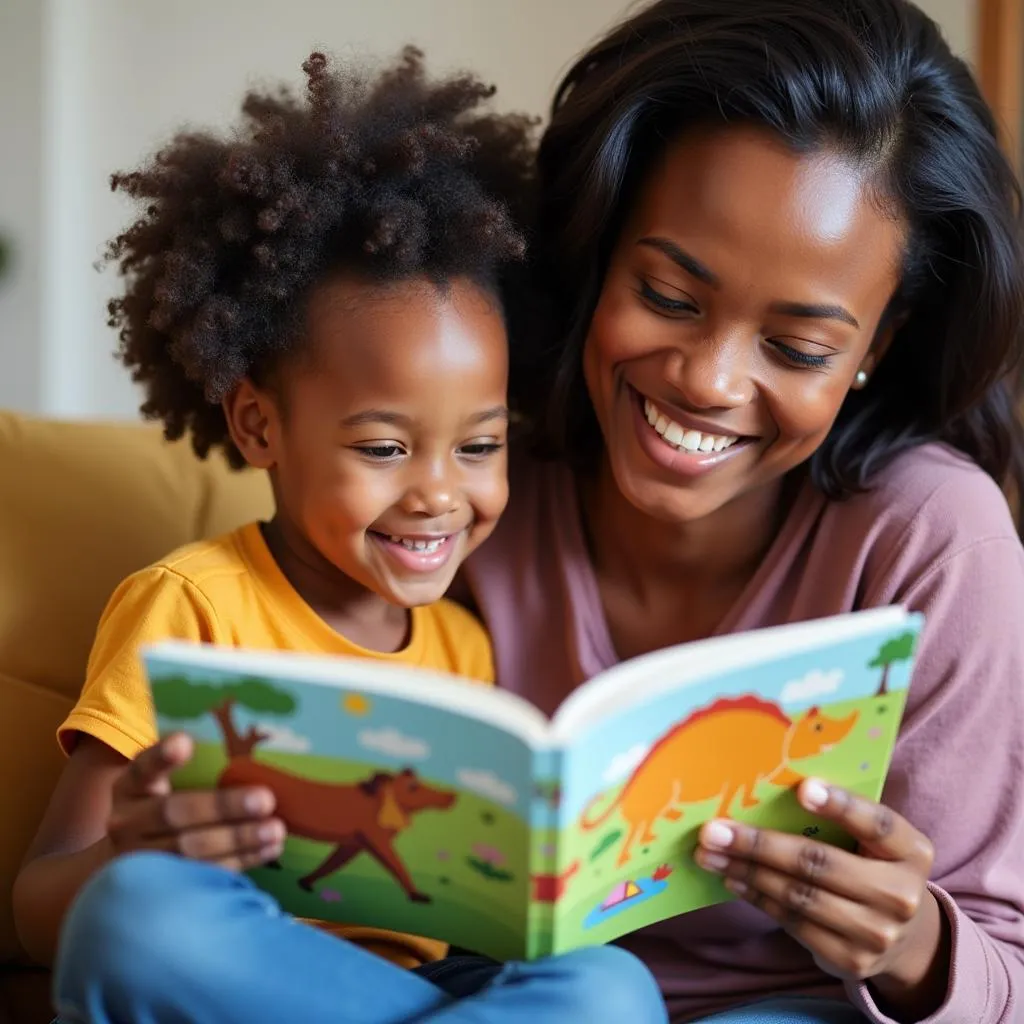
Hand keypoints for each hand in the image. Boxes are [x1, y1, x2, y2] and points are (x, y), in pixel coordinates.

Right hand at [108, 732, 284, 870]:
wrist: (131, 861)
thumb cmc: (160, 808)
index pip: (142, 769)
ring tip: (276, 829)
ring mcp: (140, 861)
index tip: (184, 742)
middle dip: (222, 807)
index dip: (161, 757)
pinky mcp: (161, 890)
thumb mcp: (161, 782)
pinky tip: (269, 849)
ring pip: (190, 851)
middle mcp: (128, 824)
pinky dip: (240, 861)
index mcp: (130, 788)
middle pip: (174, 814)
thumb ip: (188, 766)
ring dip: (238, 840)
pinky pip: (203, 875)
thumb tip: (247, 750)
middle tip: (265, 799)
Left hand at [695, 779, 944, 1000]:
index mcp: (912, 851)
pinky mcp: (852, 960)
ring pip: (799, 896)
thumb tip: (766, 789)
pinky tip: (733, 878)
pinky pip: (794, 923)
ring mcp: (878, 933)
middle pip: (821, 864)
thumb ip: (841, 817)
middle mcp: (901, 895)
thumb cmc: (874, 866)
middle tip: (715, 829)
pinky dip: (758, 898)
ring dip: (747, 871)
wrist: (907, 940)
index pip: (878, 823)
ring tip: (710, 853)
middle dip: (760, 845)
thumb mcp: (874, 841)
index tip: (802, 788)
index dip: (841, 805)